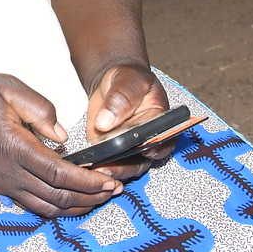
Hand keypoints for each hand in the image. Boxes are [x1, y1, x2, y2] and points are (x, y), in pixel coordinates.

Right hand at [0, 71, 121, 217]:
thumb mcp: (7, 85)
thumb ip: (40, 108)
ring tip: (96, 197)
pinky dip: (53, 205)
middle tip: (113, 190)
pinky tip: (67, 196)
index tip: (110, 181)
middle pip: (57, 198)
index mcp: (12, 147)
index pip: (60, 175)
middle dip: (89, 198)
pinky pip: (29, 203)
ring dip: (74, 206)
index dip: (89, 182)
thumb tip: (63, 135)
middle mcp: (5, 172)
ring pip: (44, 208)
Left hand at [82, 61, 172, 179]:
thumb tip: (106, 122)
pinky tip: (88, 167)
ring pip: (126, 167)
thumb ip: (121, 98)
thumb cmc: (128, 80)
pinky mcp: (113, 151)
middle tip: (109, 168)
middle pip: (142, 160)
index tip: (145, 151)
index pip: (164, 140)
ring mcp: (131, 149)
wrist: (114, 84)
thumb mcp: (128, 81)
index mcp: (162, 123)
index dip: (157, 148)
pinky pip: (109, 164)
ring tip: (95, 170)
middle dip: (126, 167)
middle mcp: (149, 141)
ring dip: (112, 171)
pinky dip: (99, 166)